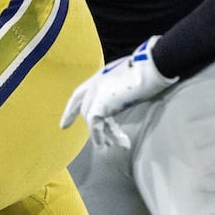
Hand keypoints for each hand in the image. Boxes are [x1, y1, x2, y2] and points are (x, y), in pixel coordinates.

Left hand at [60, 37, 175, 148]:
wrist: (150, 68)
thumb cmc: (147, 68)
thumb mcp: (129, 76)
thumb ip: (121, 86)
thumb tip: (127, 94)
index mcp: (100, 76)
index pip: (79, 94)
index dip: (71, 110)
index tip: (64, 125)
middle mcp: (94, 83)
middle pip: (84, 108)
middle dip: (91, 126)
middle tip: (102, 143)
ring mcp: (96, 93)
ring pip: (90, 118)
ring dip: (100, 135)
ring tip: (108, 147)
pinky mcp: (100, 104)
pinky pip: (95, 125)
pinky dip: (98, 136)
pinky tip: (105, 146)